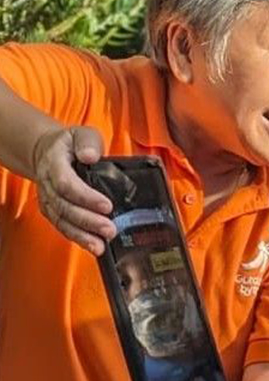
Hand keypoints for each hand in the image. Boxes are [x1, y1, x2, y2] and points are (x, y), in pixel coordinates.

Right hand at [31, 126, 114, 254]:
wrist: (48, 152)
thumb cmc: (70, 145)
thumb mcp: (81, 134)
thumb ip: (88, 142)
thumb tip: (91, 155)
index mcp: (53, 163)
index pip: (66, 183)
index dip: (86, 197)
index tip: (107, 205)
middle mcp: (48, 183)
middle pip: (65, 207)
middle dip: (88, 221)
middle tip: (109, 229)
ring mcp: (48, 199)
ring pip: (62, 220)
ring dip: (82, 235)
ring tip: (101, 246)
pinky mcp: (53, 211)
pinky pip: (63, 227)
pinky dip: (78, 238)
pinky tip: (93, 246)